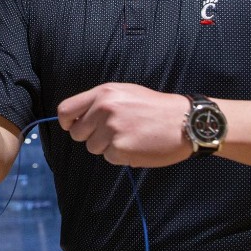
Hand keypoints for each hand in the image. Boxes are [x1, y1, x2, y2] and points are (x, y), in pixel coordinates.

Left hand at [58, 83, 192, 166]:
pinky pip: (109, 157)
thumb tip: (76, 117)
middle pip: (77, 133)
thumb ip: (100, 102)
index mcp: (103, 93)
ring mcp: (112, 129)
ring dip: (107, 147)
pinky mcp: (120, 148)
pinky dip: (120, 156)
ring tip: (129, 137)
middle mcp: (104, 109)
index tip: (73, 127)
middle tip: (112, 134)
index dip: (66, 122)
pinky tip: (137, 146)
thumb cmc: (155, 108)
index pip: (65, 110)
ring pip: (93, 147)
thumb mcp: (125, 92)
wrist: (185, 122)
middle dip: (90, 136)